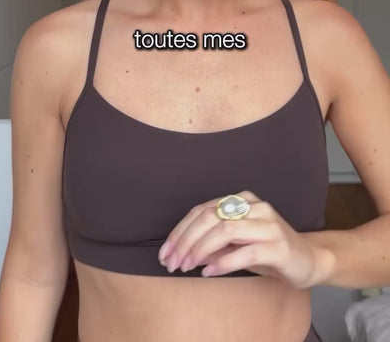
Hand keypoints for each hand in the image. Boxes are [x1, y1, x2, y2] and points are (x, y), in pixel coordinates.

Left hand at [158, 189, 331, 287]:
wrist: (308, 260)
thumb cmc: (267, 251)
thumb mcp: (235, 245)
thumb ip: (212, 244)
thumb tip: (182, 252)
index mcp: (241, 200)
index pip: (202, 210)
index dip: (180, 231)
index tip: (165, 252)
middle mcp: (254, 206)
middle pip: (210, 217)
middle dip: (185, 240)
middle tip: (172, 262)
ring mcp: (267, 224)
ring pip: (225, 230)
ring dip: (200, 250)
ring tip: (187, 266)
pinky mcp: (278, 245)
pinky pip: (244, 251)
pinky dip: (223, 263)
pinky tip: (209, 272)